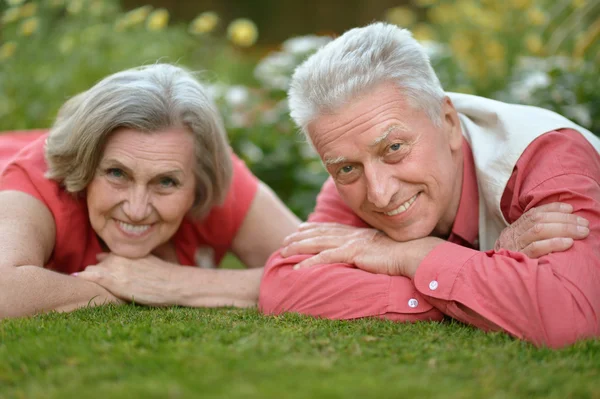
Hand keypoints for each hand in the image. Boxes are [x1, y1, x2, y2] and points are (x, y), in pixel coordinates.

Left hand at [73, 253, 176, 305]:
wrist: (173, 283)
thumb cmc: (164, 276)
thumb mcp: (146, 261)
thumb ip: (126, 260)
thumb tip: (103, 256)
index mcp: (126, 251)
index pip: (104, 259)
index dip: (103, 271)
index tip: (107, 280)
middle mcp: (117, 255)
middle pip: (95, 267)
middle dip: (97, 276)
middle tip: (106, 289)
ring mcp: (113, 266)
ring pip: (90, 273)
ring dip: (93, 281)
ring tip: (99, 293)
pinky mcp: (110, 279)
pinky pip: (88, 277)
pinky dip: (82, 280)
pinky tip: (78, 285)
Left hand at [281, 222, 442, 276]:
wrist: (414, 254)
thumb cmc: (404, 254)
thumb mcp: (384, 249)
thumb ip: (373, 249)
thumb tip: (369, 255)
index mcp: (359, 234)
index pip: (331, 228)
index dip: (314, 227)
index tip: (300, 228)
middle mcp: (352, 235)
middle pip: (320, 233)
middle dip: (300, 236)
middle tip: (284, 241)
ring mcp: (351, 243)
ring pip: (318, 244)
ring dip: (298, 248)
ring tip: (282, 253)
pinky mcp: (353, 254)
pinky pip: (325, 259)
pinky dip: (309, 264)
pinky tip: (296, 270)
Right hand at [495, 202, 589, 257]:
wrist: (494, 280)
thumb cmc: (513, 262)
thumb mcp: (517, 244)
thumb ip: (530, 234)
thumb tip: (559, 224)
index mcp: (514, 229)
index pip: (534, 213)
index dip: (552, 208)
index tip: (570, 208)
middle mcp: (513, 234)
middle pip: (539, 220)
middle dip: (564, 219)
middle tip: (584, 223)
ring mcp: (515, 246)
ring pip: (539, 230)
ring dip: (564, 228)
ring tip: (581, 232)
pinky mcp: (520, 259)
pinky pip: (536, 248)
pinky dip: (553, 243)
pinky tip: (568, 243)